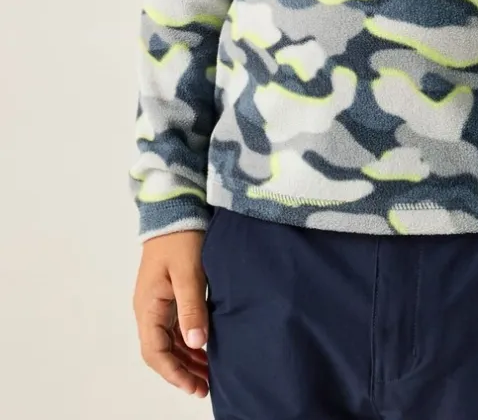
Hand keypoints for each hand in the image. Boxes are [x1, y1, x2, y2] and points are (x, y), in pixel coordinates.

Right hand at [132, 229, 209, 397]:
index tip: (195, 387)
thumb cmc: (180, 237)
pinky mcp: (168, 295)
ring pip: (168, 342)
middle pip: (161, 352)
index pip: (156, 352)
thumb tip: (196, 343)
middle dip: (182, 372)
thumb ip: (191, 307)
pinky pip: (174, 328)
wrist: (175, 209)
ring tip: (209, 374)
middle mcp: (148, 309)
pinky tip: (205, 348)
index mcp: (148, 306)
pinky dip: (188, 342)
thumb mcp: (188, 272)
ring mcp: (157, 303)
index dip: (175, 373)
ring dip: (186, 359)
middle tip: (206, 387)